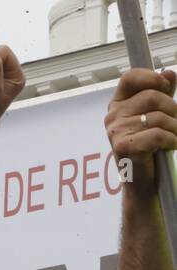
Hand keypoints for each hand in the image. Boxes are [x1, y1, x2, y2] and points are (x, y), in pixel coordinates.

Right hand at [105, 68, 176, 195]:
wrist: (144, 180)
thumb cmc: (151, 147)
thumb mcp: (158, 115)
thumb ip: (163, 93)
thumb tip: (168, 73)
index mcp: (118, 105)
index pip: (130, 77)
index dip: (151, 78)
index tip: (166, 87)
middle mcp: (113, 116)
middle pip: (152, 96)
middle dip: (173, 109)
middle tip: (176, 124)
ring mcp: (116, 132)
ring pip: (159, 117)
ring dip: (175, 128)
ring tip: (174, 138)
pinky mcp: (123, 147)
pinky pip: (158, 135)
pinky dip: (172, 140)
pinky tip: (171, 146)